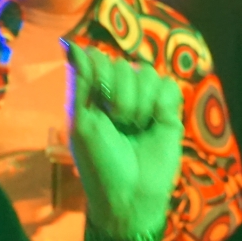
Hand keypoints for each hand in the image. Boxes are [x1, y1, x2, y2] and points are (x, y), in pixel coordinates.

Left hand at [65, 43, 183, 239]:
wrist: (130, 195)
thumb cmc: (99, 163)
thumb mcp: (82, 123)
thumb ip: (80, 82)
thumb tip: (72, 44)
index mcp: (94, 95)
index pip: (98, 59)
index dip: (100, 76)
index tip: (98, 104)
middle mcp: (119, 93)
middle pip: (123, 65)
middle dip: (119, 97)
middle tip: (118, 125)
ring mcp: (145, 100)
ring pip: (147, 73)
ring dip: (139, 103)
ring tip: (136, 128)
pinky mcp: (169, 110)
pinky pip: (168, 85)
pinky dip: (160, 104)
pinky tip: (154, 123)